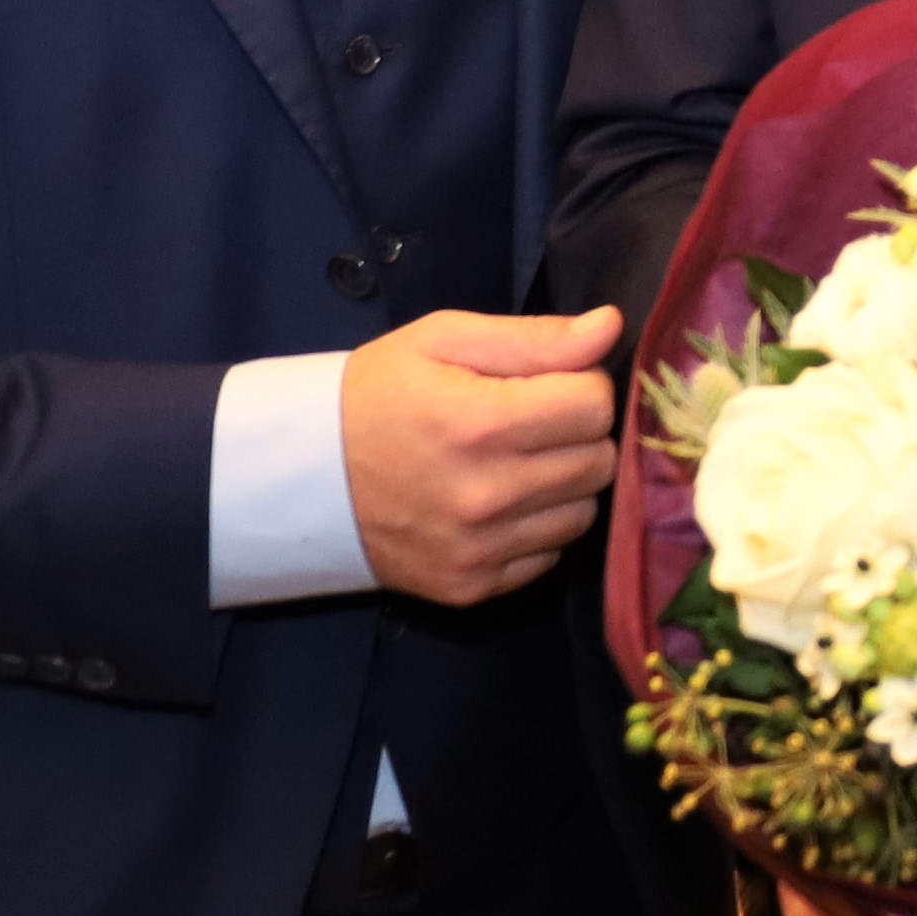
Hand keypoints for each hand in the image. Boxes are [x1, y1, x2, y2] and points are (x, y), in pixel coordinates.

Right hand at [336, 305, 618, 603]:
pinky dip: (537, 528)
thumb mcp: (444, 340)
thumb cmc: (380, 393)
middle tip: (530, 423)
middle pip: (599, 462)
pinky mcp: (472, 588)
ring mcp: (479, 550)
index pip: (595, 405)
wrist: (307, 477)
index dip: (581, 385)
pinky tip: (499, 505)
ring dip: (564, 484)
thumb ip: (534, 337)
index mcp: (482, 423)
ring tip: (516, 463)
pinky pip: (550, 557)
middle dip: (577, 434)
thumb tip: (610, 326)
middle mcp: (487, 495)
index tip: (546, 383)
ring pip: (584, 514)